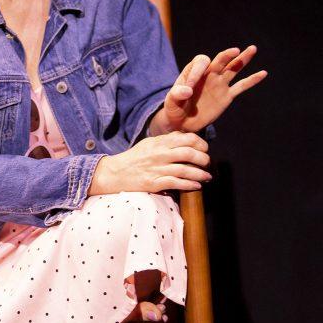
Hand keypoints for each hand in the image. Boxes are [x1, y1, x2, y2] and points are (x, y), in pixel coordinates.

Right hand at [90, 132, 211, 194]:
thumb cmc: (134, 158)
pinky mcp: (153, 183)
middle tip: (207, 163)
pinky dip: (189, 185)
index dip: (200, 144)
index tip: (204, 149)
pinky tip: (196, 185)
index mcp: (159, 142)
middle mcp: (159, 154)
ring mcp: (156, 169)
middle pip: (189, 153)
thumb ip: (166, 140)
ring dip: (200, 174)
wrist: (114, 173)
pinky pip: (175, 183)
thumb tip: (185, 137)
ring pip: (185, 170)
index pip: (187, 139)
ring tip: (207, 176)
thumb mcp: (149, 143)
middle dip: (203, 159)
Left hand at [157, 46, 267, 133]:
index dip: (197, 72)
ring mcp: (219, 84)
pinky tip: (263, 73)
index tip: (188, 88)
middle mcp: (208, 74)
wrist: (183, 123)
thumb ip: (176, 94)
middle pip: (220, 60)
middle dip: (226, 55)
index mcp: (193, 72)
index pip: (200, 64)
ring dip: (242, 59)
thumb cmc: (174, 110)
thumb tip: (187, 91)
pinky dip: (252, 80)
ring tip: (253, 49)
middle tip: (235, 50)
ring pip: (233, 68)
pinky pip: (241, 86)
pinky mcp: (226, 95)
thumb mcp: (170, 102)